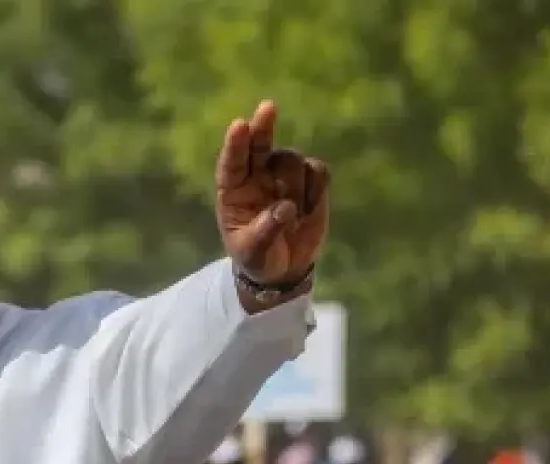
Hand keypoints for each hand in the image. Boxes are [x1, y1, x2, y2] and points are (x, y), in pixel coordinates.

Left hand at [215, 100, 329, 284]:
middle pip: (259, 144)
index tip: (239, 126)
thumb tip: (285, 208)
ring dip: (295, 185)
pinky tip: (309, 210)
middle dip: (263, 127)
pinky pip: (318, 171)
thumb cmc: (258, 258)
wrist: (283, 268)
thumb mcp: (254, 252)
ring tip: (293, 215)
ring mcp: (284, 176)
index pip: (232, 163)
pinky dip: (316, 188)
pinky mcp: (310, 181)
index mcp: (233, 190)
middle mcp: (257, 176)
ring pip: (293, 160)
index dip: (235, 144)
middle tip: (268, 108)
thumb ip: (266, 231)